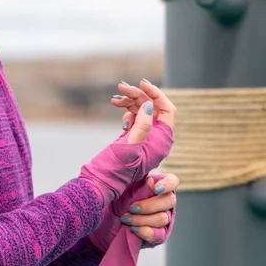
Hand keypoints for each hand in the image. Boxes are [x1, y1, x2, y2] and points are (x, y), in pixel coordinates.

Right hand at [78, 90, 173, 205]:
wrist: (98, 182)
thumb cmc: (114, 169)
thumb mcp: (129, 147)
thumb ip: (142, 126)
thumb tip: (151, 105)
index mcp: (161, 142)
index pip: (167, 111)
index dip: (156, 94)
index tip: (141, 83)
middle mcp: (156, 140)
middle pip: (154, 108)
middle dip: (138, 95)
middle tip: (120, 87)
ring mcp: (145, 139)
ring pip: (143, 110)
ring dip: (130, 100)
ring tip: (114, 98)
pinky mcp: (134, 138)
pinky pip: (135, 117)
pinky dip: (126, 109)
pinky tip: (116, 108)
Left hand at [88, 172, 177, 253]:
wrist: (102, 221)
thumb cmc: (113, 197)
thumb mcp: (122, 181)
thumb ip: (136, 170)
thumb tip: (149, 168)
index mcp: (156, 184)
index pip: (173, 181)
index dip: (168, 185)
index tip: (156, 189)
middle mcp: (162, 201)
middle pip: (170, 201)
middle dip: (149, 205)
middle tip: (131, 208)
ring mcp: (161, 218)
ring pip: (163, 218)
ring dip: (142, 219)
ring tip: (125, 219)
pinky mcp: (156, 235)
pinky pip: (159, 234)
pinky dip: (146, 232)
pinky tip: (133, 229)